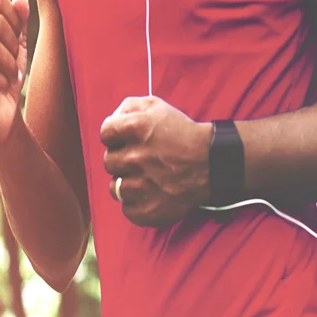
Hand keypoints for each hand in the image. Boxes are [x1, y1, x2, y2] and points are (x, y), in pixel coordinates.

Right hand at [0, 0, 29, 144]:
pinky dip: (5, 81)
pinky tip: (4, 87)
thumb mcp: (19, 45)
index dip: (13, 13)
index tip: (17, 32)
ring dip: (10, 62)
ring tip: (10, 73)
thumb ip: (19, 21)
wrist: (7, 113)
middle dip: (14, 41)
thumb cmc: (9, 75)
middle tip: (13, 58)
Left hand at [100, 96, 211, 227]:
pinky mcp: (146, 210)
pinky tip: (151, 192)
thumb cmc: (183, 134)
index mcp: (135, 128)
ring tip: (147, 176)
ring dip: (128, 182)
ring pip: (115, 187)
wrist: (211, 164)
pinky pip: (127, 208)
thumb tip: (113, 118)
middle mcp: (134, 157)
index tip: (126, 139)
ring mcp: (139, 186)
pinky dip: (136, 203)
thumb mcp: (158, 106)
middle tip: (140, 158)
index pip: (105, 132)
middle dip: (122, 158)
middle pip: (109, 161)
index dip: (115, 135)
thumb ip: (129, 106)